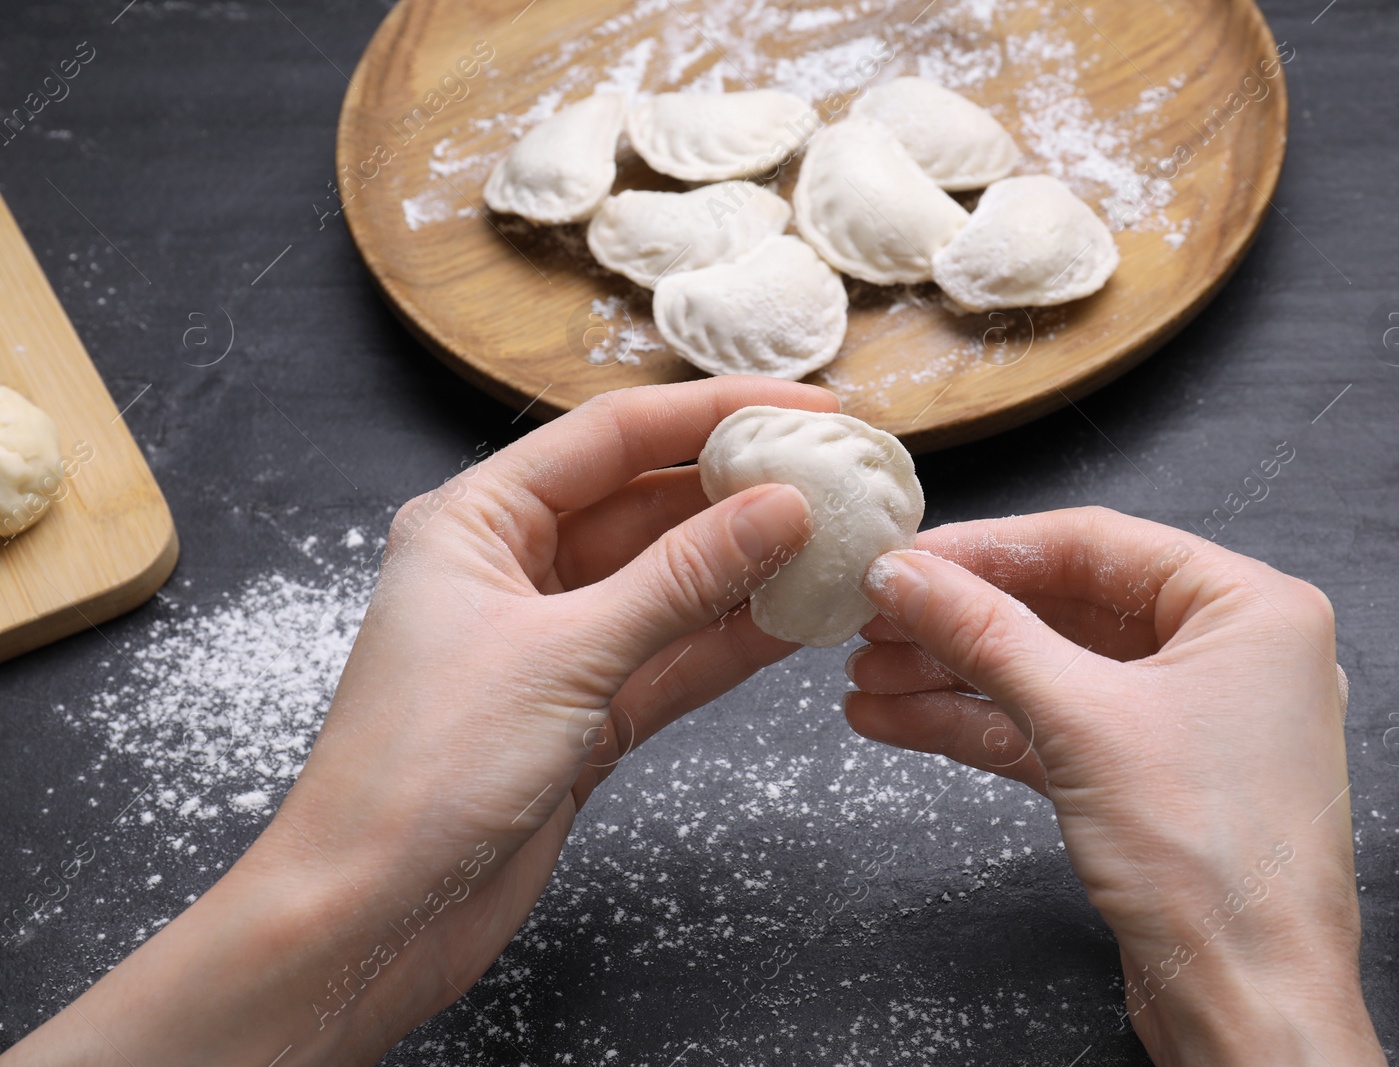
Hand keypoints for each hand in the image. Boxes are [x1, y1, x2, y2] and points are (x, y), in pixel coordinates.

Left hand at [7, 377, 830, 1065]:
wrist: (372, 918)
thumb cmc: (423, 771)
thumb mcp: (566, 654)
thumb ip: (681, 579)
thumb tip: (782, 509)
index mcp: (479, 520)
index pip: (613, 436)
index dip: (714, 413)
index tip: (807, 407)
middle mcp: (516, 568)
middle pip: (648, 504)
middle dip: (741, 492)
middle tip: (838, 478)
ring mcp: (555, 642)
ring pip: (670, 584)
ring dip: (748, 569)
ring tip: (838, 546)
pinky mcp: (584, 711)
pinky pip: (672, 655)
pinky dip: (730, 641)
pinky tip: (797, 621)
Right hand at [847, 508, 1384, 1066]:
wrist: (1246, 1005)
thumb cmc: (1217, 867)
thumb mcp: (1082, 721)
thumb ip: (985, 634)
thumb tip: (907, 575)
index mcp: (1248, 608)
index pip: (1093, 545)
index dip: (986, 549)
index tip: (906, 559)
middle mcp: (1224, 653)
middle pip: (1063, 607)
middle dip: (959, 620)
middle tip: (875, 616)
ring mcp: (1184, 720)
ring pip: (1047, 672)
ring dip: (953, 675)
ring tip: (867, 672)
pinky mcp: (1146, 780)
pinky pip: (1049, 729)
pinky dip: (977, 725)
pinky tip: (900, 718)